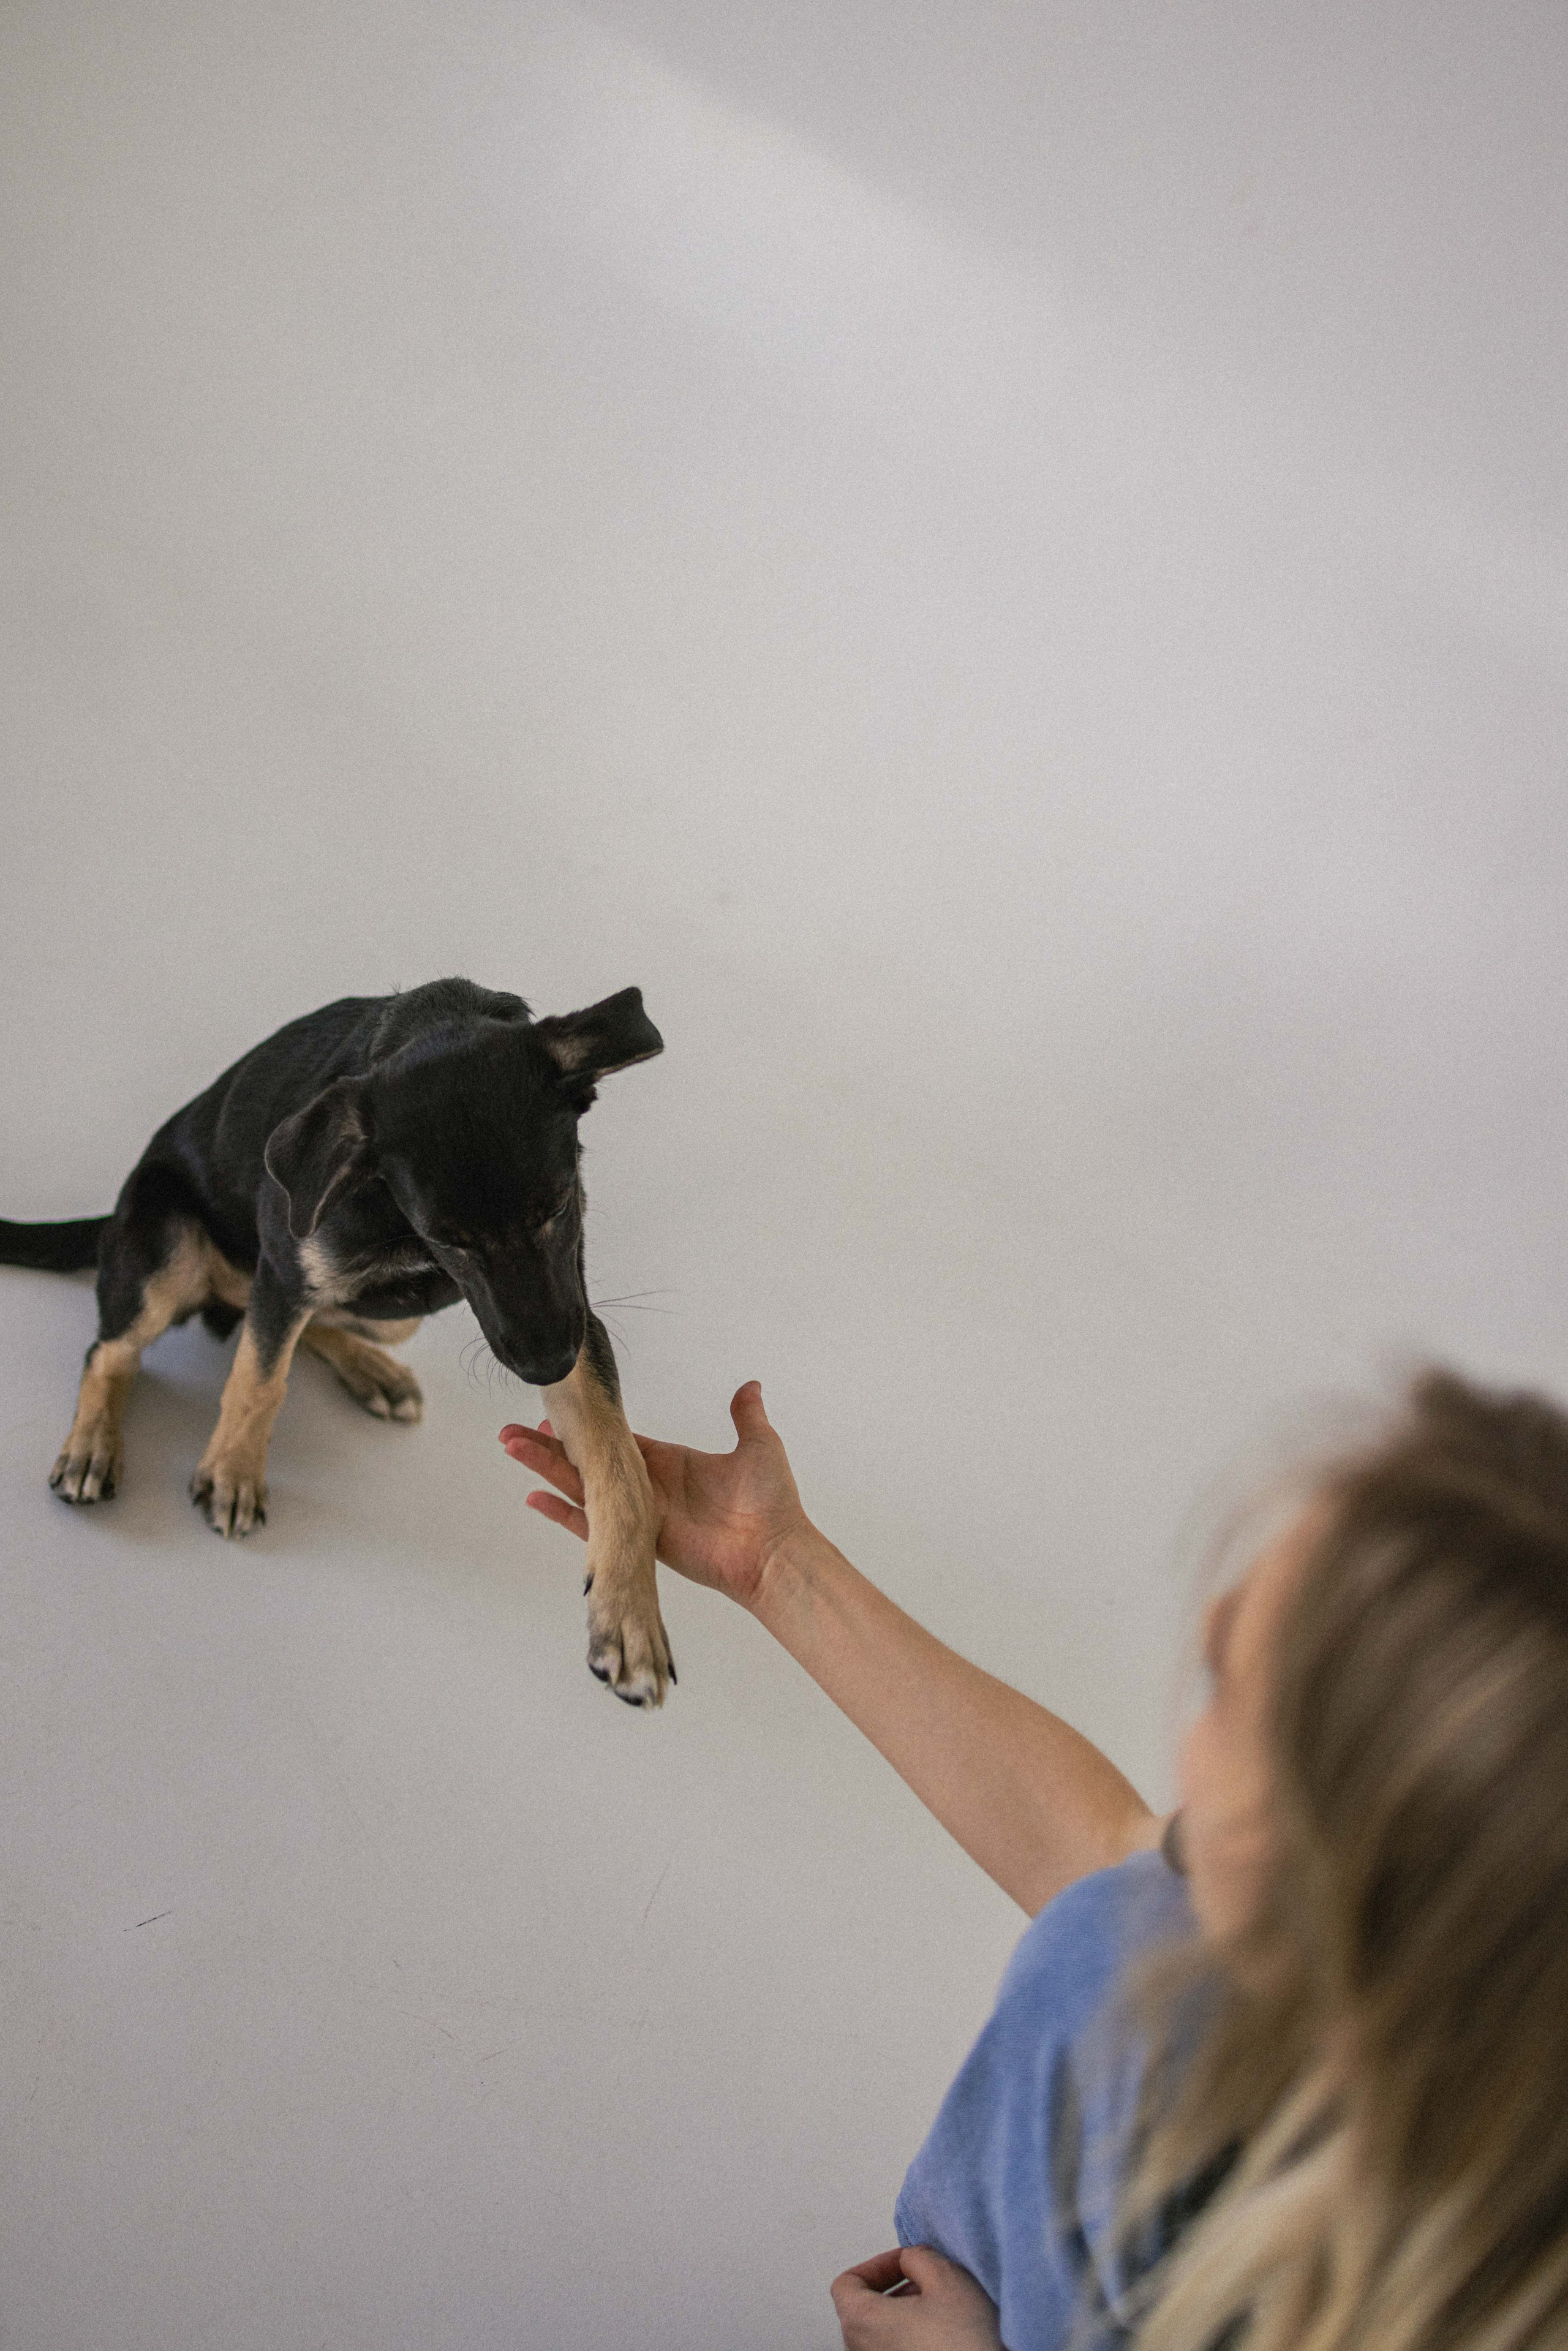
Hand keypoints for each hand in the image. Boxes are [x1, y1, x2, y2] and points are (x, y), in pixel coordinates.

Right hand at [499, 1380, 810, 1611]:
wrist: (773, 1549)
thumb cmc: (770, 1502)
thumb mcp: (758, 1446)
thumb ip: (746, 1416)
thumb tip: (750, 1387)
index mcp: (667, 1463)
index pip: (616, 1442)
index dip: (587, 1429)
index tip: (556, 1413)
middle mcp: (646, 1488)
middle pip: (588, 1462)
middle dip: (551, 1446)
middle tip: (514, 1430)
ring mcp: (638, 1515)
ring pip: (581, 1487)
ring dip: (546, 1469)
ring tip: (512, 1449)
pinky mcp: (636, 1541)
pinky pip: (591, 1527)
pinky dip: (563, 1514)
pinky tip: (534, 1498)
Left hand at [830, 2247, 1003, 2349]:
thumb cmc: (965, 2342)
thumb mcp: (946, 2278)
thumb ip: (919, 2257)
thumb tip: (911, 2259)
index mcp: (861, 2323)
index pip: (845, 2284)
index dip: (876, 2264)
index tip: (905, 2260)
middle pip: (865, 2309)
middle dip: (898, 2287)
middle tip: (929, 2280)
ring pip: (884, 2332)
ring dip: (909, 2313)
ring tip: (944, 2307)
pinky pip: (898, 2349)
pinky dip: (915, 2336)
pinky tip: (948, 2333)